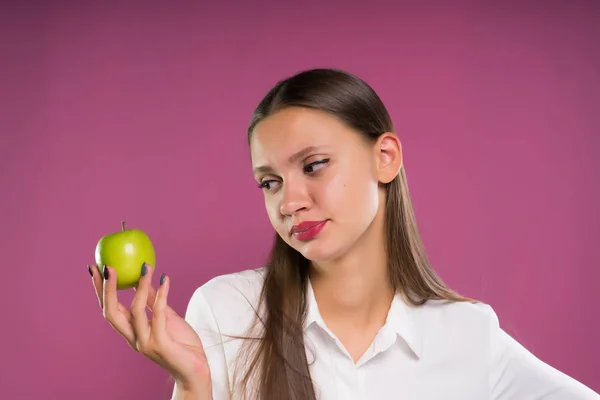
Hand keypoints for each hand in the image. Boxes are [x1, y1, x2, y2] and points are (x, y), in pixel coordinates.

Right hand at [89, 263, 211, 394]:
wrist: (196, 370)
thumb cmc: (182, 345)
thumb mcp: (166, 318)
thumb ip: (153, 302)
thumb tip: (145, 280)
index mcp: (131, 332)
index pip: (109, 308)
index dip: (100, 289)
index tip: (95, 268)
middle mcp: (133, 338)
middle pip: (111, 312)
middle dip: (106, 289)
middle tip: (108, 266)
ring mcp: (145, 342)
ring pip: (135, 310)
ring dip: (139, 285)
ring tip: (145, 266)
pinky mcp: (160, 344)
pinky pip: (159, 314)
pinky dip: (161, 295)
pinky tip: (165, 280)